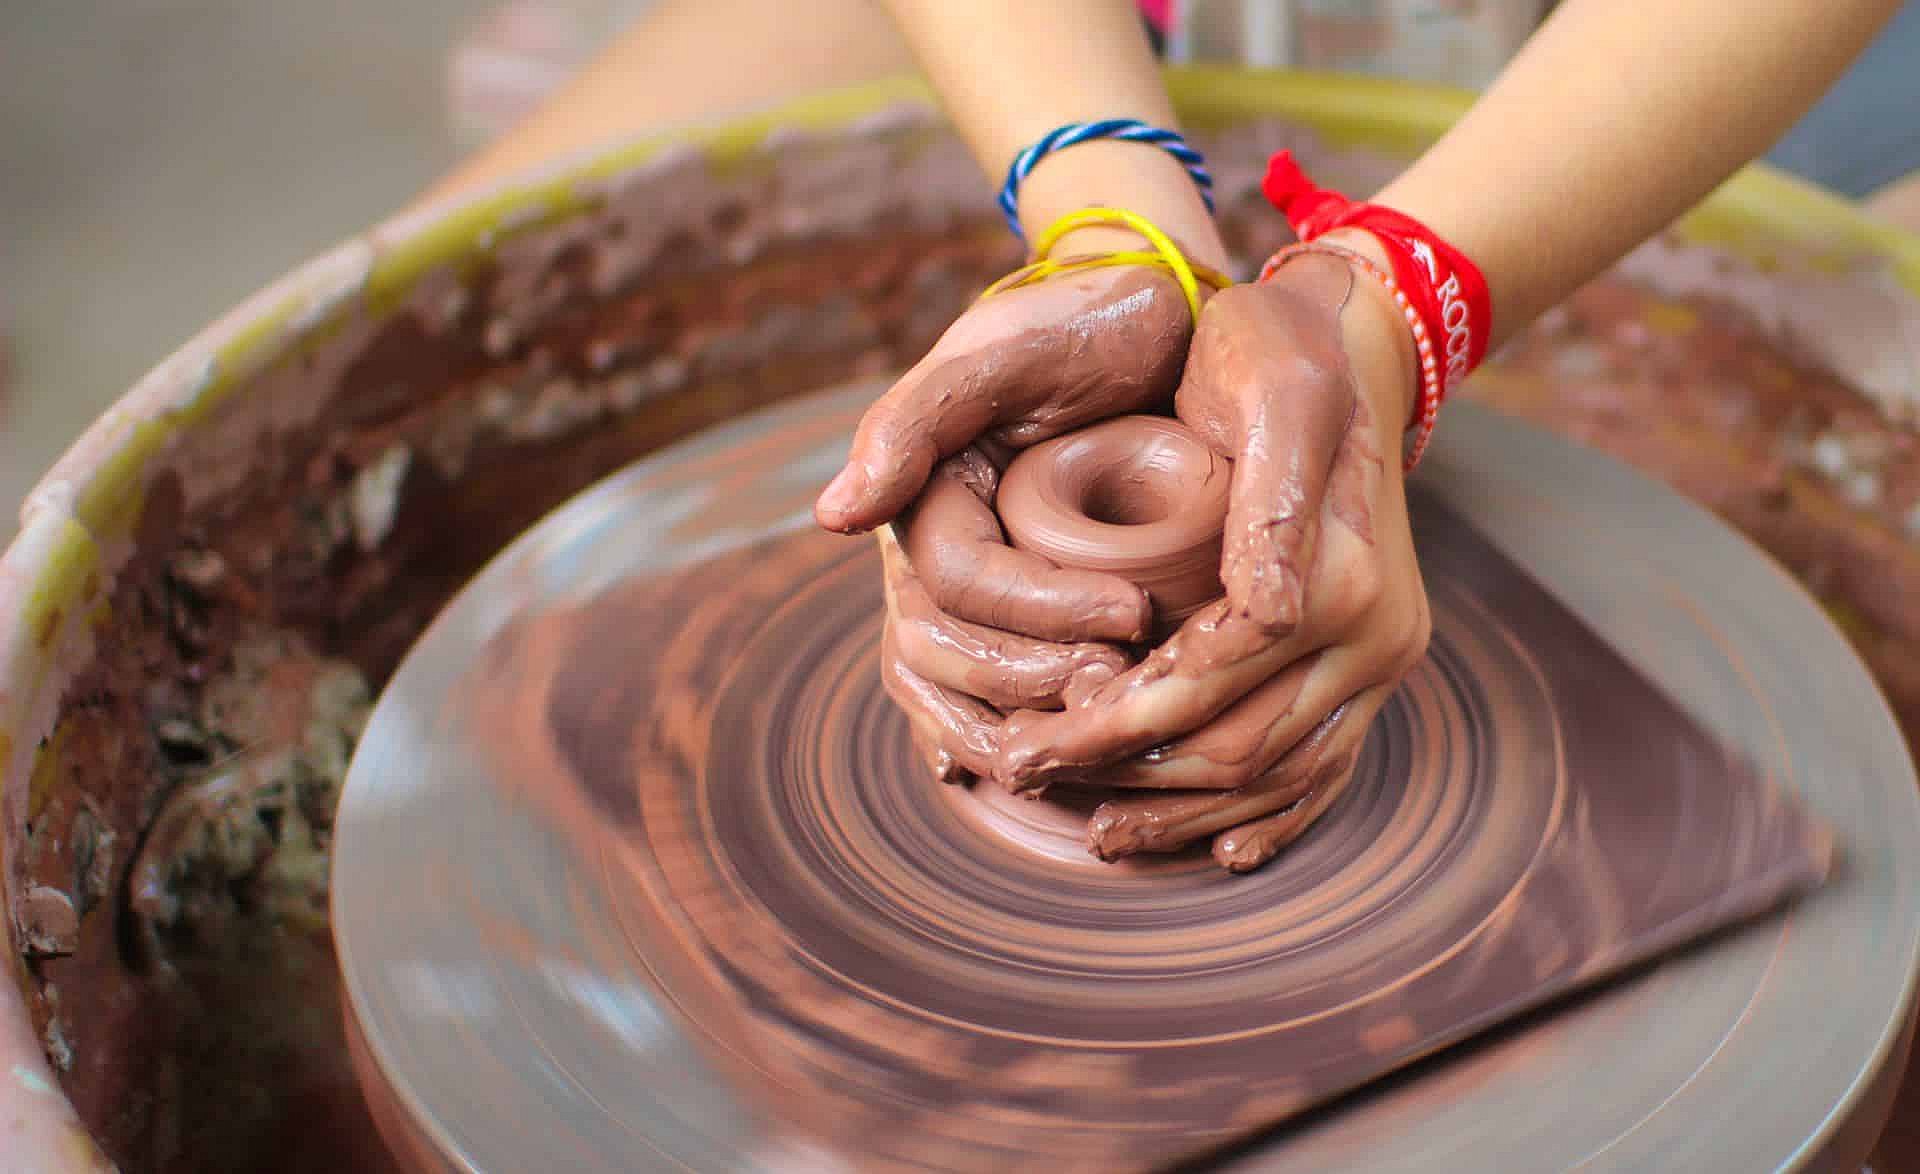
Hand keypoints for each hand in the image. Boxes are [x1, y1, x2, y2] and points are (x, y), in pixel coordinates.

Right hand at [820, 256, 1203, 783]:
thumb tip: (832, 518)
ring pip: (943, 690)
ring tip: (1091, 732)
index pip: (960, 584)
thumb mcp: (1006, 351)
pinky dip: (980, 736)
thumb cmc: (1082, 326)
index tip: (1134, 613)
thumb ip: (914, 420)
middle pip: (939, 655)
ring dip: (1007, 727)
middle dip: (1026, 683)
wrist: (1146, 320)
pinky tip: (1004, 776)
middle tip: (1121, 684)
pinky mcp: (1006, 612)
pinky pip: (967, 692)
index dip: (1041, 612)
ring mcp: (959, 589)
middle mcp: (926, 553)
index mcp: (922, 496)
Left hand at [991, 246, 1433, 871]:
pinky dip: (1271, 818)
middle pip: (1238, 745)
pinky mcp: (1374, 670)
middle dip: (1126, 775)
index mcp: (1338, 576)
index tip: (1028, 737)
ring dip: (1185, 814)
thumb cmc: (1279, 355)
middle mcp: (1375, 634)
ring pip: (1279, 777)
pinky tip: (1218, 851)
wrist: (1351, 346)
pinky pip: (1328, 769)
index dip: (1112, 722)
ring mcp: (1383, 659)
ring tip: (1099, 832)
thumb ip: (1267, 503)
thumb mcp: (1271, 396)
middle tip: (1031, 777)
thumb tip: (1266, 611)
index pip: (1205, 682)